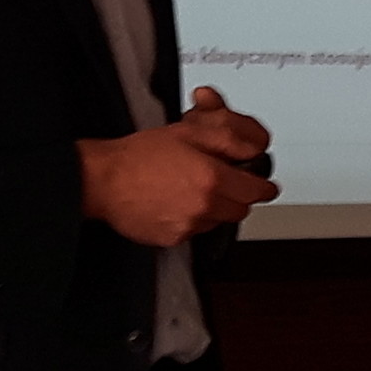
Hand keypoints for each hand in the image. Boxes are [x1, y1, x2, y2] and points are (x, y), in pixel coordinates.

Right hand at [76, 91, 276, 247]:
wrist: (105, 180)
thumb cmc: (139, 155)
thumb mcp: (188, 131)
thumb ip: (227, 139)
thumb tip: (252, 147)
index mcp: (211, 178)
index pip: (256, 190)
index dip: (263, 186)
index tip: (266, 186)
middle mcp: (204, 206)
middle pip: (241, 209)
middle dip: (238, 196)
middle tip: (226, 182)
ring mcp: (188, 226)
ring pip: (218, 221)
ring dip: (214, 208)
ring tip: (191, 188)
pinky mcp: (172, 239)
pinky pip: (194, 231)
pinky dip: (191, 219)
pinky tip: (175, 202)